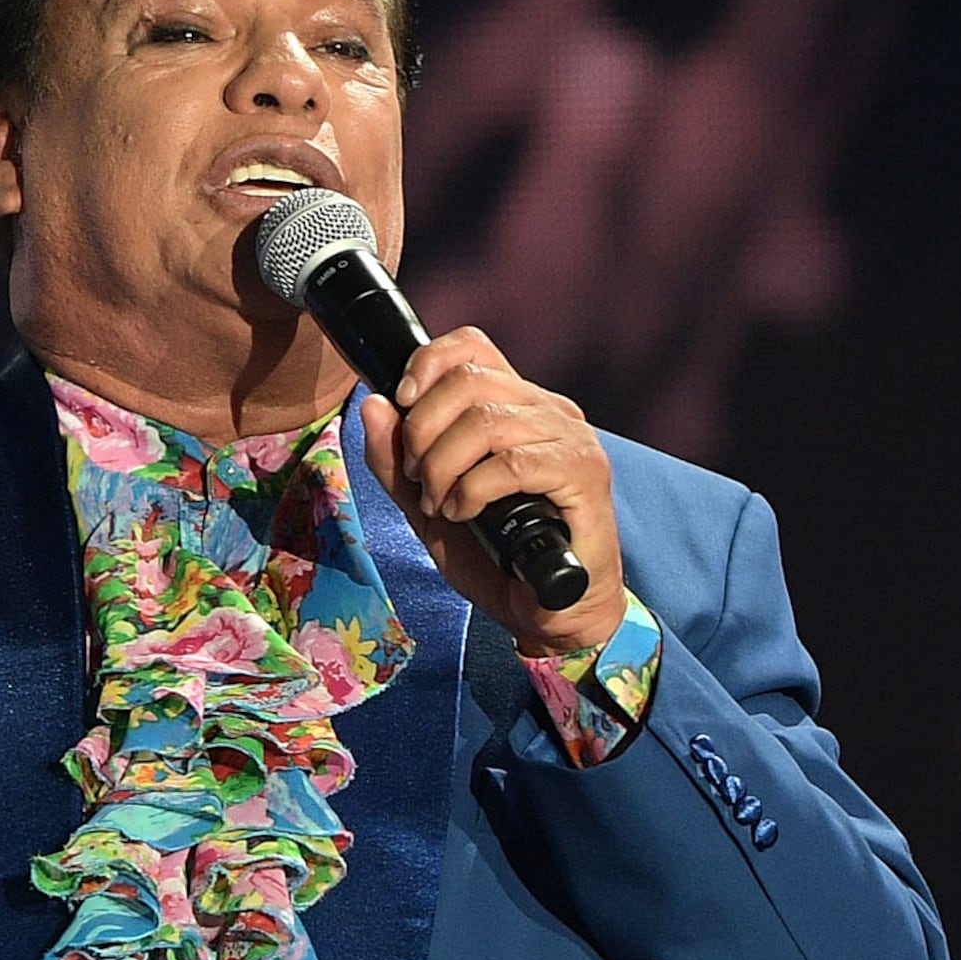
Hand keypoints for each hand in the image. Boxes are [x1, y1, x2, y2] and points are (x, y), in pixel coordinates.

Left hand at [360, 326, 627, 655]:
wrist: (550, 614)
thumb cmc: (499, 559)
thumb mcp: (428, 507)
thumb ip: (396, 462)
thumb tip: (374, 404)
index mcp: (515, 405)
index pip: (473, 345)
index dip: (428, 362)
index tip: (403, 402)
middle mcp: (548, 410)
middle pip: (469, 379)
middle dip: (423, 431)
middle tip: (420, 480)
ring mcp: (571, 438)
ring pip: (486, 421)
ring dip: (444, 467)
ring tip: (442, 504)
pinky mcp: (585, 472)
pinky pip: (512, 462)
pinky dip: (473, 489)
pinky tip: (465, 513)